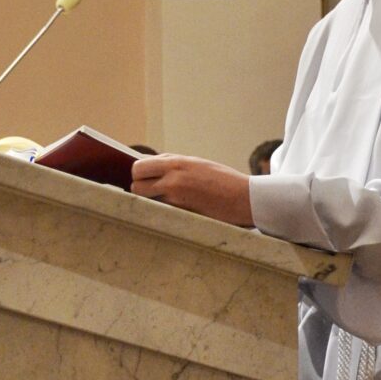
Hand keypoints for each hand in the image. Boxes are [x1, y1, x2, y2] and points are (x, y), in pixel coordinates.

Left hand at [131, 154, 252, 225]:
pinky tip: (176, 210)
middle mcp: (173, 180)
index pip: (139, 167)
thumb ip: (173, 164)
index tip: (145, 176)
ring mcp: (176, 200)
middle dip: (140, 189)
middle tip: (150, 191)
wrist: (244, 198)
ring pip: (147, 202)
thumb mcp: (196, 163)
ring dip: (150, 202)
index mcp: (177, 164)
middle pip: (136, 186)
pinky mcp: (181, 216)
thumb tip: (151, 166)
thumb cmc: (222, 180)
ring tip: (164, 201)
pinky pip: (162, 212)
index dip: (139, 173)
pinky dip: (164, 212)